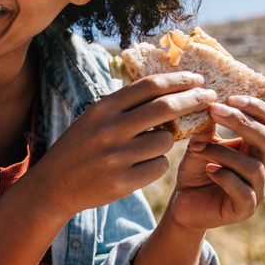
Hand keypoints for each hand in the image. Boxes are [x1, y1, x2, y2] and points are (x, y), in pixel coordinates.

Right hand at [32, 72, 216, 216]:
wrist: (55, 185)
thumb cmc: (81, 146)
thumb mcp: (94, 118)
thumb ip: (125, 105)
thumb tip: (169, 88)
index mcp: (102, 109)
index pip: (149, 87)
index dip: (178, 80)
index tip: (197, 79)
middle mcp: (109, 130)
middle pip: (165, 108)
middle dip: (193, 100)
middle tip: (209, 97)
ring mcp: (116, 157)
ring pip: (165, 141)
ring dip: (168, 140)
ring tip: (150, 145)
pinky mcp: (123, 182)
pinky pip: (159, 166)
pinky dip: (157, 163)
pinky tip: (141, 165)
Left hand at [167, 95, 264, 231]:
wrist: (184, 203)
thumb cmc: (196, 170)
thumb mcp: (200, 144)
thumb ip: (207, 127)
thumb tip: (209, 103)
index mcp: (258, 147)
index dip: (256, 107)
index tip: (229, 97)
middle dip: (241, 122)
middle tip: (214, 110)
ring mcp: (258, 189)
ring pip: (252, 165)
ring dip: (222, 152)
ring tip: (196, 148)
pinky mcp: (246, 208)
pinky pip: (243, 190)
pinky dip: (225, 177)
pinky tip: (208, 169)